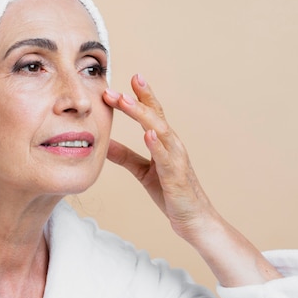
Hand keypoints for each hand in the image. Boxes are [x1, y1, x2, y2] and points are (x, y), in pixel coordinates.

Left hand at [102, 74, 218, 239]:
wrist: (193, 220)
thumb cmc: (171, 193)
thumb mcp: (142, 172)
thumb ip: (125, 156)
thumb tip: (103, 143)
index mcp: (164, 142)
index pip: (153, 113)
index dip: (141, 95)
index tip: (129, 77)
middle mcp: (173, 145)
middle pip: (155, 115)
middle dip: (137, 99)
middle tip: (115, 89)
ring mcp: (176, 159)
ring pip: (160, 131)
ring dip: (142, 115)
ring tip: (126, 102)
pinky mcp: (176, 176)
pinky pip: (166, 158)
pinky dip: (156, 145)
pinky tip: (147, 134)